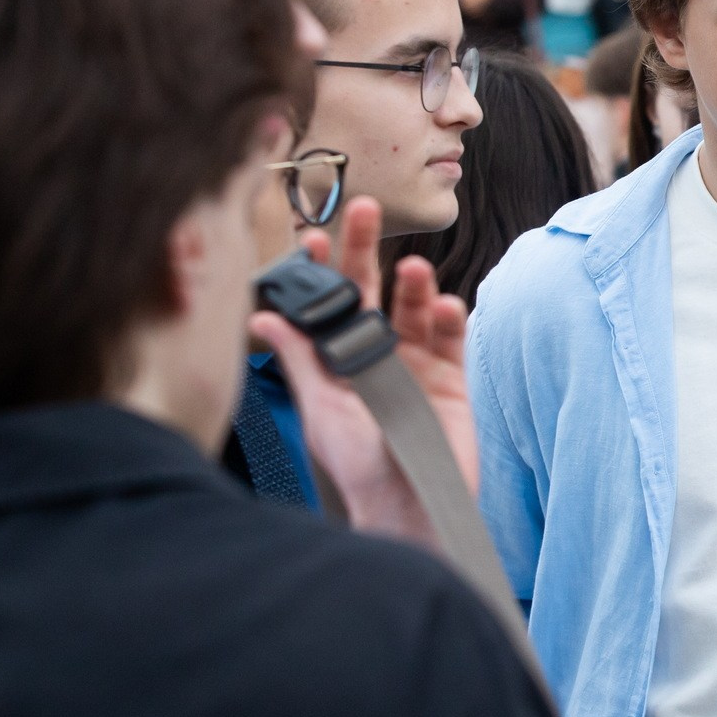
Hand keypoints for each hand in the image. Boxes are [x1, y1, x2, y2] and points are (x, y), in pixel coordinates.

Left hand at [249, 196, 475, 547]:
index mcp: (340, 358)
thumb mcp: (320, 407)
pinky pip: (451, 339)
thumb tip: (265, 316)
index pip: (329, 304)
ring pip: (414, 309)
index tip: (310, 237)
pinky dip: (450, 319)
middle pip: (373, 290)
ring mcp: (416, 364)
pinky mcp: (451, 380)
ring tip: (415, 269)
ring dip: (414, 285)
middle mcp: (377, 354)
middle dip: (366, 250)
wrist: (406, 506)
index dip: (320, 270)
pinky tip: (445, 307)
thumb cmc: (357, 465)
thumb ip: (299, 359)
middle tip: (365, 210)